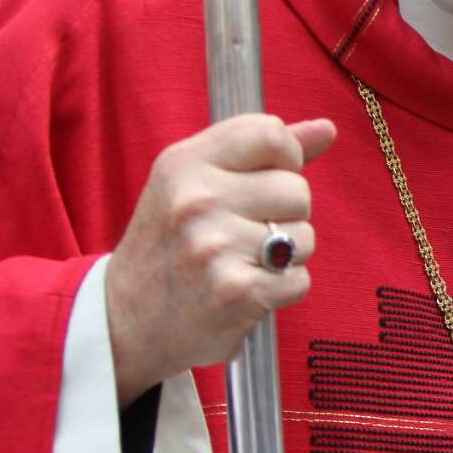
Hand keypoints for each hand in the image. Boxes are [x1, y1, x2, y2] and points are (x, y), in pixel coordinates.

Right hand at [105, 115, 338, 404]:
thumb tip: (327, 129)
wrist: (125, 323)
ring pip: (305, 238)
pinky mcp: (236, 292)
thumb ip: (261, 153)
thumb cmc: (171, 246)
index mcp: (184, 164)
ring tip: (241, 265)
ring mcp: (214, 246)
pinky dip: (282, 291)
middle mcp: (196, 200)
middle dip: (286, 215)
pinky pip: (300, 280)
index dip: (285, 159)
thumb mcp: (196, 184)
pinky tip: (247, 292)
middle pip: (297, 189)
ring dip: (286, 257)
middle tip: (244, 235)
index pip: (270, 134)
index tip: (265, 183)